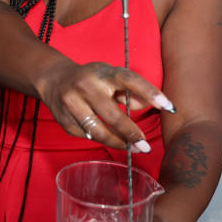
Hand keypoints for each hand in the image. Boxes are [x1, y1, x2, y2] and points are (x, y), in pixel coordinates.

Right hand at [36, 60, 174, 150]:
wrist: (54, 79)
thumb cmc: (91, 79)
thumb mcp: (111, 77)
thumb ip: (130, 91)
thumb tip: (148, 106)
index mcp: (103, 73)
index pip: (130, 80)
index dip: (150, 92)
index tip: (168, 106)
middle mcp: (86, 86)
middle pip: (113, 115)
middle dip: (132, 133)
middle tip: (146, 145)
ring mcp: (72, 103)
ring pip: (98, 130)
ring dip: (118, 142)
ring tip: (131, 147)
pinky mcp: (64, 119)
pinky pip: (87, 136)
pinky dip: (100, 139)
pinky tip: (107, 138)